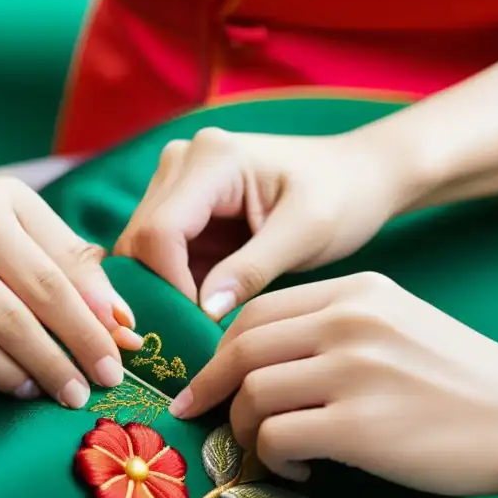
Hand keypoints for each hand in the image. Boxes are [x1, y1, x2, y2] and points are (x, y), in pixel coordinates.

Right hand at [0, 174, 143, 407]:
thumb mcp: (24, 219)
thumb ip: (75, 264)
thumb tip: (122, 325)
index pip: (49, 282)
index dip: (85, 332)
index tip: (112, 370)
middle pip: (10, 318)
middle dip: (53, 365)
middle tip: (77, 395)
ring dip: (10, 378)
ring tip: (35, 390)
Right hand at [114, 128, 414, 319]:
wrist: (356, 176)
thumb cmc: (344, 196)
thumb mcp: (307, 234)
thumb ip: (253, 270)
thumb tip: (203, 311)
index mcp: (212, 158)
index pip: (161, 231)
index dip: (169, 285)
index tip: (199, 327)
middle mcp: (180, 162)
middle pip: (140, 241)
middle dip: (159, 293)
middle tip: (190, 338)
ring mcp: (175, 183)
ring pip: (141, 252)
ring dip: (162, 292)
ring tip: (194, 330)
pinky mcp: (180, 209)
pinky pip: (158, 257)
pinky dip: (172, 288)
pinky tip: (197, 315)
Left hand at [169, 272, 497, 495]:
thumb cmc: (458, 379)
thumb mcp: (396, 323)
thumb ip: (330, 327)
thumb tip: (254, 359)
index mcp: (357, 291)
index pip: (257, 311)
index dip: (219, 349)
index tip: (206, 378)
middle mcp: (350, 322)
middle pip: (241, 349)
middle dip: (210, 387)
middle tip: (197, 415)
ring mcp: (354, 371)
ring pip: (251, 394)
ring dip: (243, 430)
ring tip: (267, 450)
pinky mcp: (360, 426)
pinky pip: (276, 438)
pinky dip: (272, 459)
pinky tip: (299, 471)